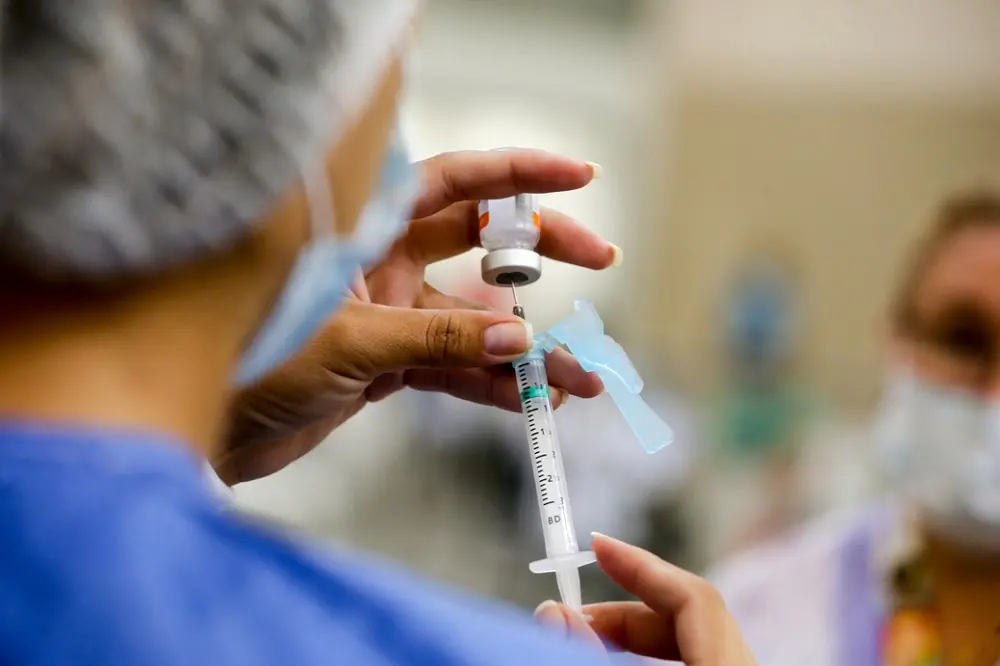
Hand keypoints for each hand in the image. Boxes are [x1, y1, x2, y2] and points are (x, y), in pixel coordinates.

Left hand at [216, 149, 615, 484]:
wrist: (210, 433)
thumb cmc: (250, 368)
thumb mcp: (348, 345)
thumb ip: (435, 341)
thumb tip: (517, 339)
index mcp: (365, 234)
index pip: (453, 183)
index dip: (518, 174)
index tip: (579, 177)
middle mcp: (383, 265)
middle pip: (480, 243)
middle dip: (542, 253)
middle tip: (601, 260)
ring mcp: (391, 315)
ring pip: (477, 322)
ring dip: (528, 350)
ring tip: (578, 378)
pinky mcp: (391, 363)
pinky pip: (458, 368)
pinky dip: (495, 386)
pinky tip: (533, 401)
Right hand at [534, 534, 755, 665]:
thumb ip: (588, 654)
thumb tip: (553, 611)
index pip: (695, 598)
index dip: (641, 565)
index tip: (595, 546)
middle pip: (691, 619)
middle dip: (625, 611)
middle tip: (571, 615)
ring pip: (689, 645)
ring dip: (632, 640)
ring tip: (582, 642)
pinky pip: (695, 665)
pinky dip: (651, 662)